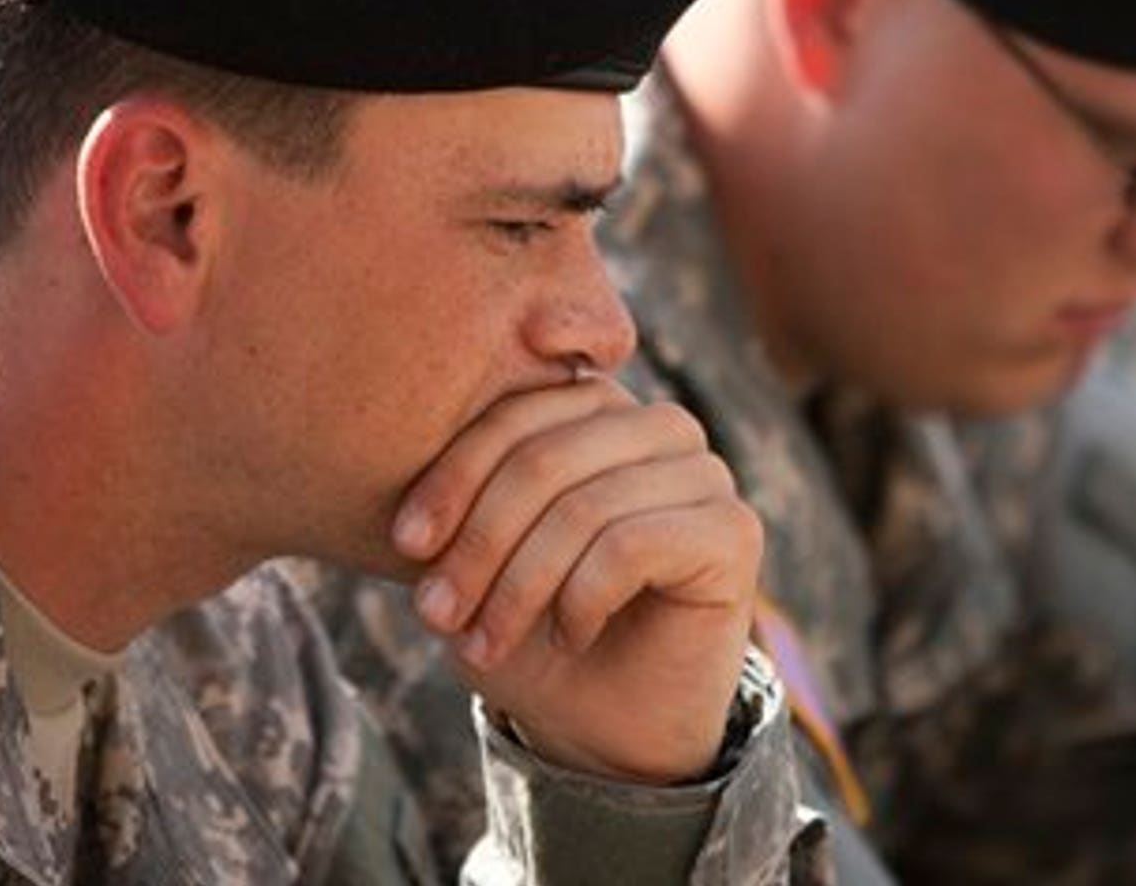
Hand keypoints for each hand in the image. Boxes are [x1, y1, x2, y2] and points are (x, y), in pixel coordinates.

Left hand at [391, 378, 760, 783]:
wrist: (609, 725)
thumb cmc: (536, 628)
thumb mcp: (478, 556)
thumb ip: (460, 497)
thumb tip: (401, 461)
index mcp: (597, 410)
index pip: (517, 412)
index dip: (454, 476)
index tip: (404, 544)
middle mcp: (658, 427)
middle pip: (548, 457)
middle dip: (480, 542)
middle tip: (436, 613)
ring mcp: (706, 472)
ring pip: (585, 507)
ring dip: (519, 585)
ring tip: (485, 641)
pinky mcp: (734, 530)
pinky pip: (632, 545)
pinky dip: (580, 600)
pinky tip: (568, 636)